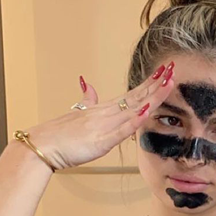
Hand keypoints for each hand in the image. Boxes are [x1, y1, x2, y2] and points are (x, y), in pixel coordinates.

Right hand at [13, 63, 173, 169]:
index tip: (164, 72)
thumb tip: (88, 85)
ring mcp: (105, 125)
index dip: (150, 84)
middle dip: (157, 84)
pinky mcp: (101, 140)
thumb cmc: (61, 134)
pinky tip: (146, 112)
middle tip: (173, 69)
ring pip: (134, 108)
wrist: (42, 146)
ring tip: (167, 83)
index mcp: (105, 109)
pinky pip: (121, 130)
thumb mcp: (78, 114)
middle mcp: (108, 113)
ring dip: (152, 96)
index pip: (133, 94)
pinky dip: (134, 121)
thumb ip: (88, 100)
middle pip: (138, 96)